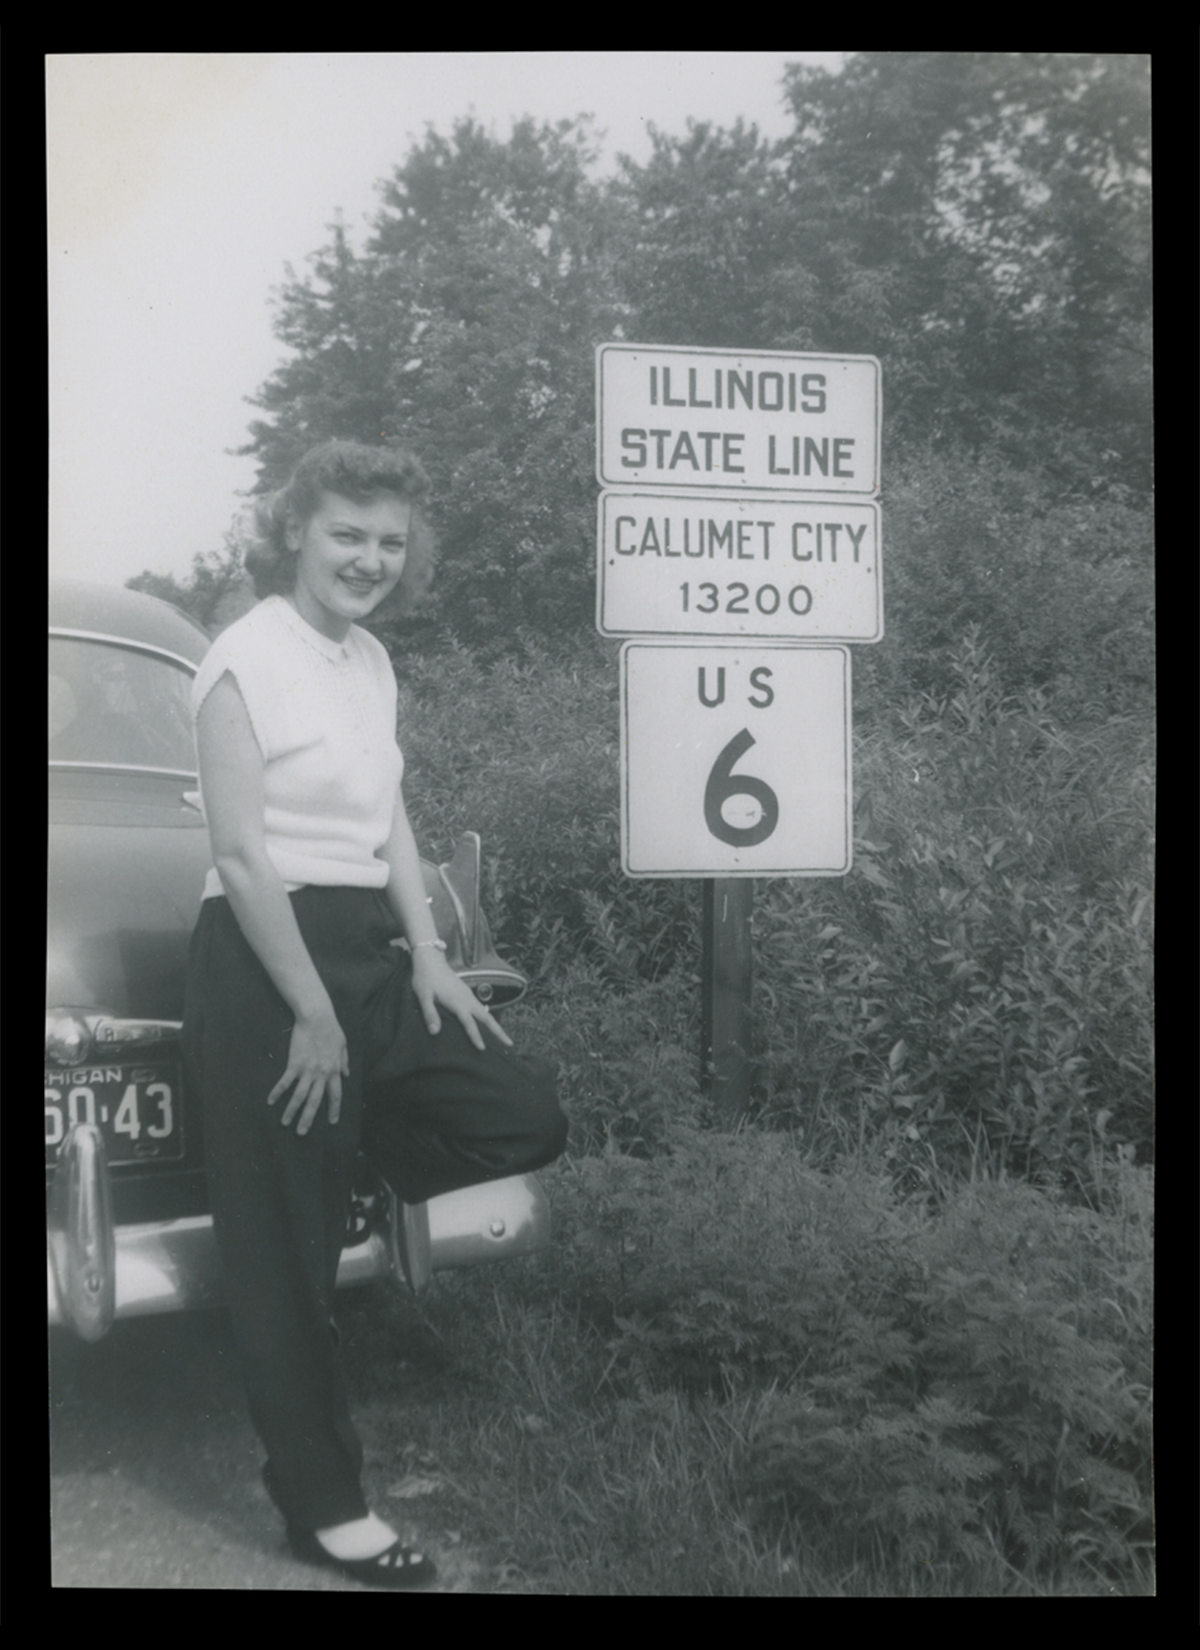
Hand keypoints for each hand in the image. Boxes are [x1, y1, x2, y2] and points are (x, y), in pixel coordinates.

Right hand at [267, 1006, 349, 1133]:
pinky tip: (271, 1101)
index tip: (332, 1121)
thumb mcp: (343, 1045)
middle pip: (315, 1101)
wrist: (317, 1018)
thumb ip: (344, 1061)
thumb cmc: (331, 1029)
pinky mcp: (294, 1064)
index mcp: (334, 1070)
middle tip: (302, 1133)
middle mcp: (322, 1074)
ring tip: (285, 1123)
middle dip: (308, 1118)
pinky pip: (285, 1082)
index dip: (334, 1109)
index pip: (336, 1095)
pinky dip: (278, 1092)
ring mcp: (308, 1070)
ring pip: (300, 1096)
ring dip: (292, 1111)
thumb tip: (347, 1074)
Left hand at [410, 948, 513, 1051]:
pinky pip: (481, 1009)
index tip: (482, 1049)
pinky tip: (487, 1025)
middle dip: (499, 1031)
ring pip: (486, 1013)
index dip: (476, 1036)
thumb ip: (430, 1014)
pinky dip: (488, 1019)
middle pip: (487, 1018)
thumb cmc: (425, 978)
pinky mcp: (466, 994)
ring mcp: (468, 996)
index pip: (469, 1023)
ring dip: (495, 1026)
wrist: (430, 960)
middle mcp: (467, 999)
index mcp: (457, 1002)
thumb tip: (435, 1032)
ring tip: (503, 1038)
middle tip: (509, 1044)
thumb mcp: (423, 996)